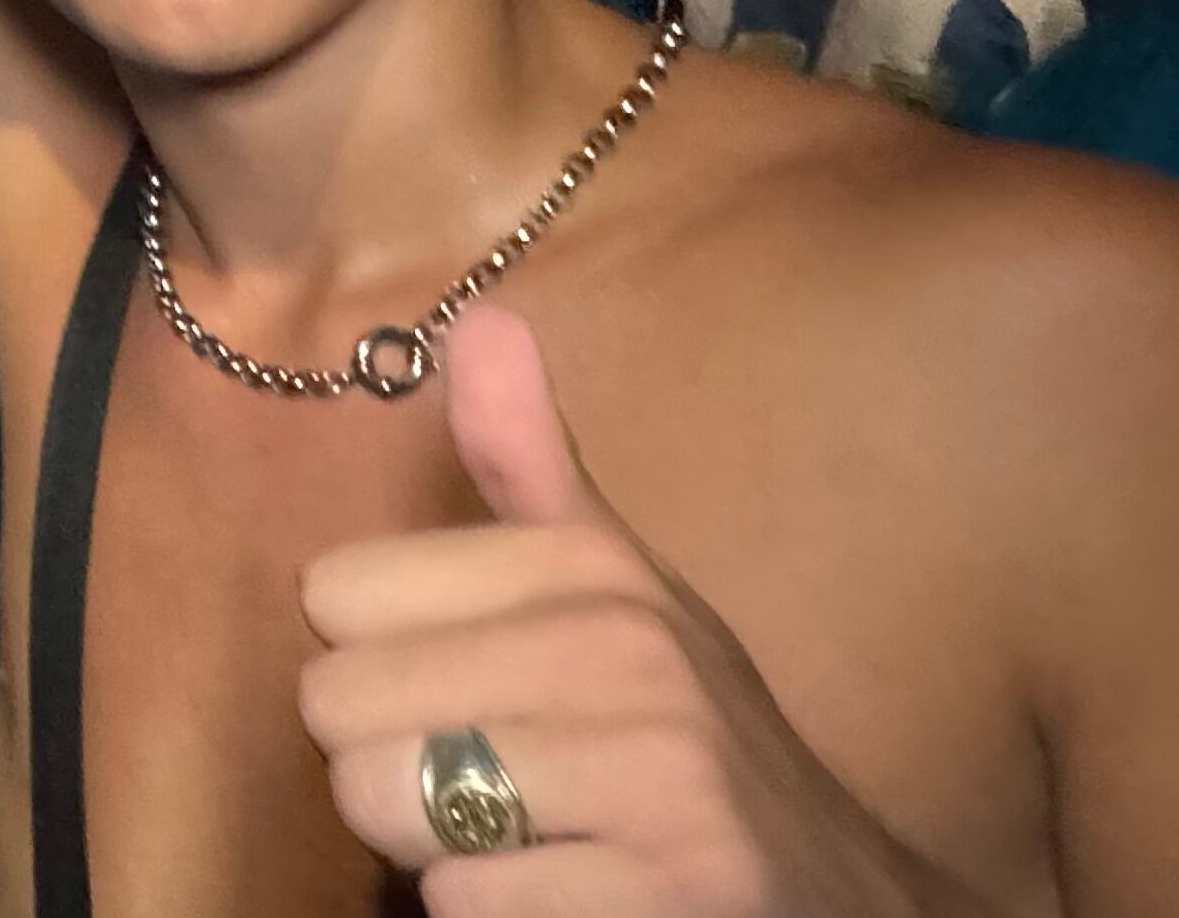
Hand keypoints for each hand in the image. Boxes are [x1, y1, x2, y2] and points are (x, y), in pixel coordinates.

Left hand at [296, 311, 960, 914]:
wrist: (844, 903)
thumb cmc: (692, 748)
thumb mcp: (625, 594)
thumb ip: (528, 468)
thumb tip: (481, 320)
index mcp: (593, 569)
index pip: (334, 590)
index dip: (380, 661)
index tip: (472, 689)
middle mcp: (629, 655)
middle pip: (336, 705)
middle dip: (392, 766)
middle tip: (498, 785)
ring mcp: (658, 781)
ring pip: (383, 804)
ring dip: (438, 849)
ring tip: (536, 842)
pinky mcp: (665, 898)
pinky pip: (458, 905)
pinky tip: (574, 902)